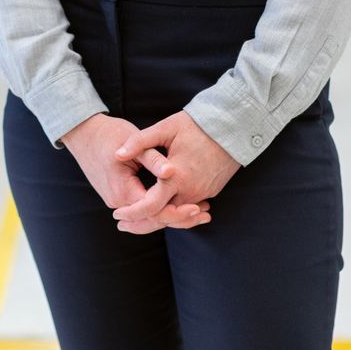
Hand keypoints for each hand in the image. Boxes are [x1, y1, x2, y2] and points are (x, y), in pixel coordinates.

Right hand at [60, 114, 211, 234]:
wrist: (84, 134)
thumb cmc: (110, 134)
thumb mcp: (134, 143)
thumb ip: (153, 159)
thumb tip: (172, 172)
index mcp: (123, 191)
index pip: (156, 211)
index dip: (179, 212)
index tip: (199, 208)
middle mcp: (119, 202)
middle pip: (154, 220)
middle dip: (180, 219)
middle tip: (207, 214)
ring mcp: (117, 201)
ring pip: (149, 217)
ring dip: (173, 215)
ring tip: (200, 213)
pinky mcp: (120, 196)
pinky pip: (143, 209)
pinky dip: (161, 209)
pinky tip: (180, 204)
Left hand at [110, 110, 240, 225]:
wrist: (233, 127)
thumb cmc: (197, 125)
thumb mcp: (166, 128)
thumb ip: (140, 141)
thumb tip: (117, 154)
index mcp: (176, 176)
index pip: (151, 205)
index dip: (132, 213)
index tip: (117, 214)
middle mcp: (190, 190)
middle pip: (163, 218)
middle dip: (141, 224)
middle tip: (122, 224)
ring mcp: (202, 193)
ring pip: (176, 215)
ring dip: (158, 219)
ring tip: (138, 219)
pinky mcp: (210, 192)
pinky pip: (188, 208)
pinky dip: (174, 212)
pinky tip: (160, 210)